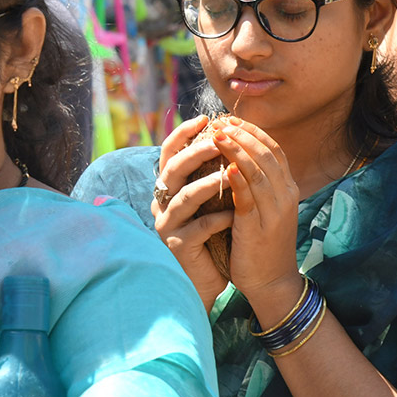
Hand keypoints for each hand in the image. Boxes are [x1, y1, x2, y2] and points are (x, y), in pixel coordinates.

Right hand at [151, 114, 235, 309]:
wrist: (211, 276)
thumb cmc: (213, 234)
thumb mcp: (211, 199)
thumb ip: (211, 172)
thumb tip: (227, 135)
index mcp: (169, 188)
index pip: (169, 154)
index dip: (182, 134)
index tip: (204, 119)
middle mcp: (162, 203)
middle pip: (172, 170)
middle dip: (196, 153)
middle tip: (218, 141)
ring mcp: (167, 225)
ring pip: (184, 198)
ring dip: (208, 184)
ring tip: (230, 174)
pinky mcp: (178, 246)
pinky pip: (198, 227)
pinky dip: (218, 219)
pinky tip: (235, 214)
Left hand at [209, 117, 304, 321]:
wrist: (272, 281)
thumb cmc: (261, 244)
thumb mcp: (264, 209)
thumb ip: (256, 185)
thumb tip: (235, 160)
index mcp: (287, 189)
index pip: (273, 150)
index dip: (252, 132)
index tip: (230, 119)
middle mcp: (285, 195)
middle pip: (268, 154)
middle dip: (243, 134)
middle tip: (220, 121)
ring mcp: (275, 211)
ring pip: (259, 172)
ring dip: (238, 151)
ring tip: (218, 135)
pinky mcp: (260, 227)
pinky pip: (250, 199)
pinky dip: (239, 181)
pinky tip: (226, 169)